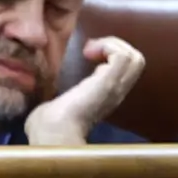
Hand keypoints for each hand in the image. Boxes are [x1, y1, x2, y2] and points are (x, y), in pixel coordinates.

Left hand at [24, 36, 144, 145]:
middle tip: (89, 51)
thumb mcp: (58, 102)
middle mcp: (116, 92)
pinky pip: (122, 55)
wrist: (52, 132)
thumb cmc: (49, 125)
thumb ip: (59, 92)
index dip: (108, 54)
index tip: (85, 55)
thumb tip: (42, 85)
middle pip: (136, 61)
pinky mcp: (109, 83)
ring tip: (90, 50)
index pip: (125, 69)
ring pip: (134, 56)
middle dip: (113, 46)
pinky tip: (88, 53)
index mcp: (106, 95)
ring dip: (111, 45)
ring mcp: (115, 87)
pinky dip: (107, 46)